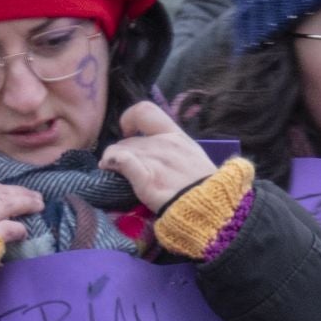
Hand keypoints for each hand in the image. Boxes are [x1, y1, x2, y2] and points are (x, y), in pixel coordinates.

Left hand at [99, 100, 217, 211]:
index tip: (129, 133)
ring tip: (115, 172)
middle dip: (122, 153)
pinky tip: (108, 168)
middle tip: (124, 168)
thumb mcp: (194, 159)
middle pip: (128, 139)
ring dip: (114, 160)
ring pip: (120, 149)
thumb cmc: (205, 189)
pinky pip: (121, 160)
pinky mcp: (146, 178)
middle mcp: (164, 143)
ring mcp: (155, 160)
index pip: (145, 110)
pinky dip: (111, 161)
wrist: (213, 209)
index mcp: (177, 136)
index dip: (129, 119)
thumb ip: (174, 150)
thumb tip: (155, 151)